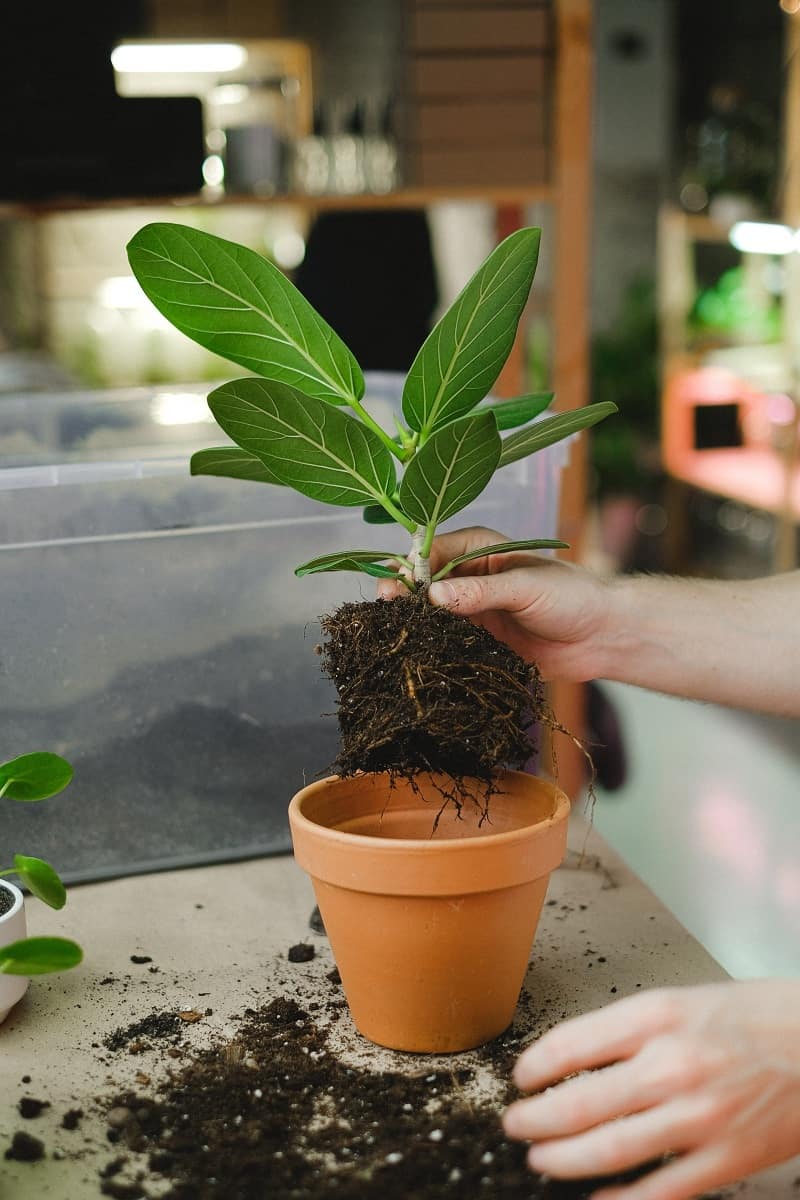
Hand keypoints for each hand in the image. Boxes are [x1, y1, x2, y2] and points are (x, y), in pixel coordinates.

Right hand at [378, 526, 611, 679]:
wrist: (602, 637)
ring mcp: (470, 610)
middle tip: (386, 603)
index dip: (411, 564)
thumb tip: (434, 594)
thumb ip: (481, 592)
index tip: (397, 582)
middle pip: (422, 581)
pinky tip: (413, 650)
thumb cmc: (573, 597)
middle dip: (403, 590)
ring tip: (391, 627)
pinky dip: (427, 644)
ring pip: (428, 612)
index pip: (432, 551)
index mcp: (479, 549)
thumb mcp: (526, 588)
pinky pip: (442, 640)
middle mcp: (469, 576)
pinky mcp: (475, 640)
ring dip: (411, 619)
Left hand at [502, 980, 799, 1198]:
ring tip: (540, 1160)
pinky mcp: (726, 1158)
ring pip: (608, 1150)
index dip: (533, 1066)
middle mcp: (673, 1064)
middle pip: (579, 1103)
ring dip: (562, 1160)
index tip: (522, 1077)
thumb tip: (576, 1057)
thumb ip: (631, 1030)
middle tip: (516, 1125)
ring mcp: (698, 1116)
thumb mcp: (683, 1000)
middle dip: (534, 1121)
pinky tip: (595, 1199)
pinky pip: (660, 1191)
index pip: (571, 1044)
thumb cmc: (756, 1017)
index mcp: (658, 1017)